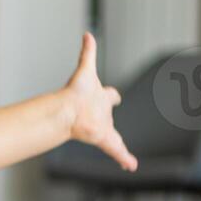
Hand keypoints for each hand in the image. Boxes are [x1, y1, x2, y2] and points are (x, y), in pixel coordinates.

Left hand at [64, 33, 137, 172]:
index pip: (108, 95)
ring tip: (126, 159)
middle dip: (109, 118)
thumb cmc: (74, 92)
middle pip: (108, 116)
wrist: (68, 111)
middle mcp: (101, 114)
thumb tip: (87, 33)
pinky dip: (125, 158)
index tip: (114, 96)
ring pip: (114, 140)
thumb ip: (87, 52)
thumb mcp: (85, 69)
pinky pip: (118, 151)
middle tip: (112, 122)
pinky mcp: (105, 139)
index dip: (112, 95)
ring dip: (119, 148)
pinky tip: (132, 167)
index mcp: (99, 98)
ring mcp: (103, 127)